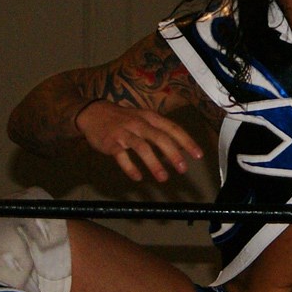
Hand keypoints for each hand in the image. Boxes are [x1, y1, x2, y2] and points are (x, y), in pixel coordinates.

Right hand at [75, 101, 202, 181]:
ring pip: (142, 148)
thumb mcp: (144, 119)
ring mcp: (124, 133)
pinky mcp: (111, 143)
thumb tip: (180, 150)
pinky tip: (138, 177)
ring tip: (163, 178)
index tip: (198, 155)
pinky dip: (130, 168)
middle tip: (183, 169)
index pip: (173, 129)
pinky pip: (122, 156)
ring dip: (154, 164)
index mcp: (150, 117)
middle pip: (160, 138)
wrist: (93, 113)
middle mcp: (139, 123)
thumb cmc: (124, 119)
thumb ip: (161, 132)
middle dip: (173, 154)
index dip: (187, 142)